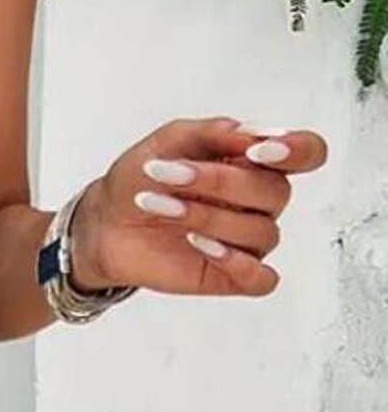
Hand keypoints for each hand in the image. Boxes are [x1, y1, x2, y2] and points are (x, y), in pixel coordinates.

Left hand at [68, 115, 328, 298]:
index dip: (297, 150)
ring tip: (159, 205)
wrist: (105, 221)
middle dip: (221, 182)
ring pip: (261, 232)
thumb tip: (253, 133)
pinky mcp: (233, 276)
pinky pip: (262, 279)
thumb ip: (212, 133)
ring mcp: (249, 241)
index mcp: (254, 163)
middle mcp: (260, 203)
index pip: (307, 153)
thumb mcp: (169, 141)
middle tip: (169, 175)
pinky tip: (199, 244)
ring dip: (207, 217)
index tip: (258, 151)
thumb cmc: (141, 177)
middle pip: (276, 192)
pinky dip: (236, 262)